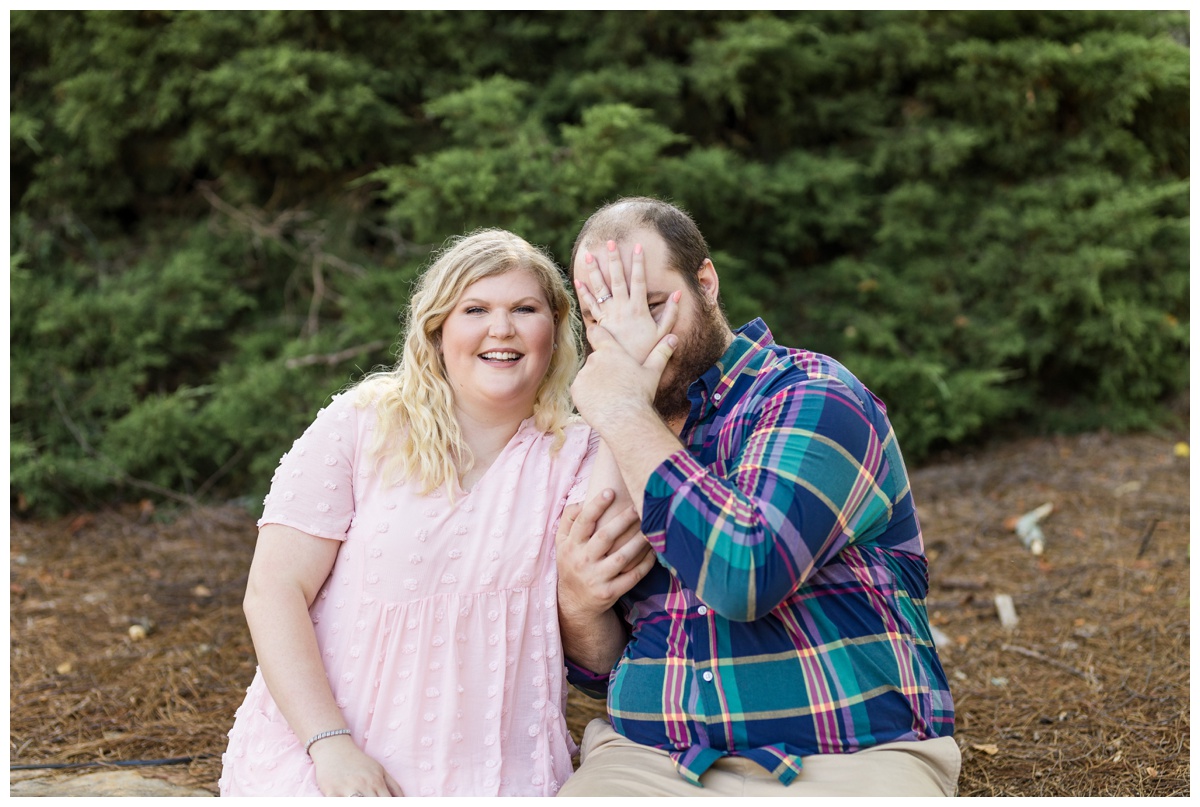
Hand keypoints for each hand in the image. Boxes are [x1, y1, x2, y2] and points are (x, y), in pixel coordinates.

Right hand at [309, 734, 402, 796]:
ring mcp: (347, 790)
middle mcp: (363, 786)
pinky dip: (343, 804)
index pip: (388, 802)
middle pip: (374, 804)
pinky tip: (346, 802)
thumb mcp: (380, 770)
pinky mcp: (331, 793)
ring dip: (362, 805)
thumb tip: (404, 800)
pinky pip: (338, 804)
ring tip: (361, 800)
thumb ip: (394, 786)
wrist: (334, 748)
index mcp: (376, 782)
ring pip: (359, 804)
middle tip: (374, 803)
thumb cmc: (359, 762)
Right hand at [556, 490, 656, 619]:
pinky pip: (632, 576)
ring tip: (650, 527)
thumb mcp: (562, 543)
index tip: (610, 491)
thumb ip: (568, 519)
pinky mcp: (610, 592)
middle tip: (637, 506)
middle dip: (623, 520)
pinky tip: (654, 551)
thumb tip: (582, 500)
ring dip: (638, 541)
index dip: (596, 506)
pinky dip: (645, 564)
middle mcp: (582, 561)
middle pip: (605, 537)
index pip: (583, 522)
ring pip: (622, 557)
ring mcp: (596, 578)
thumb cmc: (572, 562)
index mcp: (571, 546)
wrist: (575, 602)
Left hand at [572, 326, 676, 435]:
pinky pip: (580, 390)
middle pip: (596, 360)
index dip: (596, 333)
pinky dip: (587, 395)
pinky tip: (601, 403)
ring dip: (595, 383)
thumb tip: (673, 338)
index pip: (596, 332)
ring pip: (587, 376)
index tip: (597, 334)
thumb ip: (661, 353)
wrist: (625, 419)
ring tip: (610, 396)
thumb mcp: (653, 372)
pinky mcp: (576, 390)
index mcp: (611, 351)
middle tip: (616, 383)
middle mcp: (594, 359)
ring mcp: (583, 375)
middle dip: (603, 368)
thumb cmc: (640, 394)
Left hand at [577, 240, 679, 362]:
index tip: (638, 247)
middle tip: (610, 243)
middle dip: (614, 260)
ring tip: (588, 255)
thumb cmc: (645, 354)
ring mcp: (609, 316)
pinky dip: (584, 293)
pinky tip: (578, 280)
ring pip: (600, 289)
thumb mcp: (662, 335)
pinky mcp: (599, 324)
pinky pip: (590, 306)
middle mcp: (622, 309)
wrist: (625, 370)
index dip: (638, 263)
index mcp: (638, 309)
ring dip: (594, 271)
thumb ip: (670, 314)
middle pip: (617, 279)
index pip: (639, 281)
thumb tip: (678, 294)